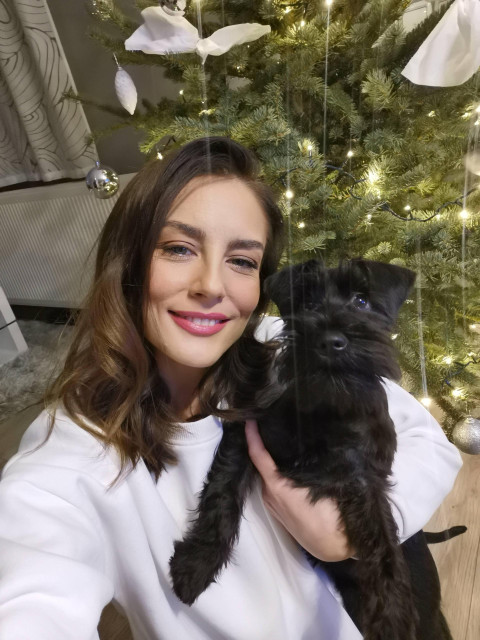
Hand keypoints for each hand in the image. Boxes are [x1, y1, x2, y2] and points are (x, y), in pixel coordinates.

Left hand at [245, 419, 354, 561]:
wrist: (335, 548)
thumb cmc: (331, 516)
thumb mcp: (322, 483)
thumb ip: (310, 465)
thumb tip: (310, 445)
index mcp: (276, 486)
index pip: (257, 455)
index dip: (252, 435)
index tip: (249, 418)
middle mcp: (269, 494)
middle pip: (261, 464)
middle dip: (264, 445)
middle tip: (272, 424)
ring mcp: (274, 505)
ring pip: (269, 476)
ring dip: (273, 461)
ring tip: (284, 440)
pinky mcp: (280, 512)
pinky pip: (274, 486)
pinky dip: (277, 474)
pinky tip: (291, 465)